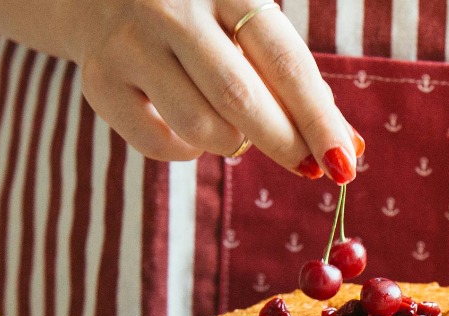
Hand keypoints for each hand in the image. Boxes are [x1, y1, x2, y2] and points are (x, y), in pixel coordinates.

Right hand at [62, 0, 360, 178]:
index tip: (345, 163)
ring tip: (235, 127)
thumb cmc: (200, 18)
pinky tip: (190, 130)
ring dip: (233, 144)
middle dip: (283, 143)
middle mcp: (173, 8)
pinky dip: (187, 152)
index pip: (285, 62)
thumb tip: (349, 148)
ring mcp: (130, 43)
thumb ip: (293, 81)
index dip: (318, 119)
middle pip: (240, 98)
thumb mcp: (246, 26)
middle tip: (308, 167)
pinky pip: (158, 145)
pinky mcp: (99, 81)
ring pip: (199, 128)